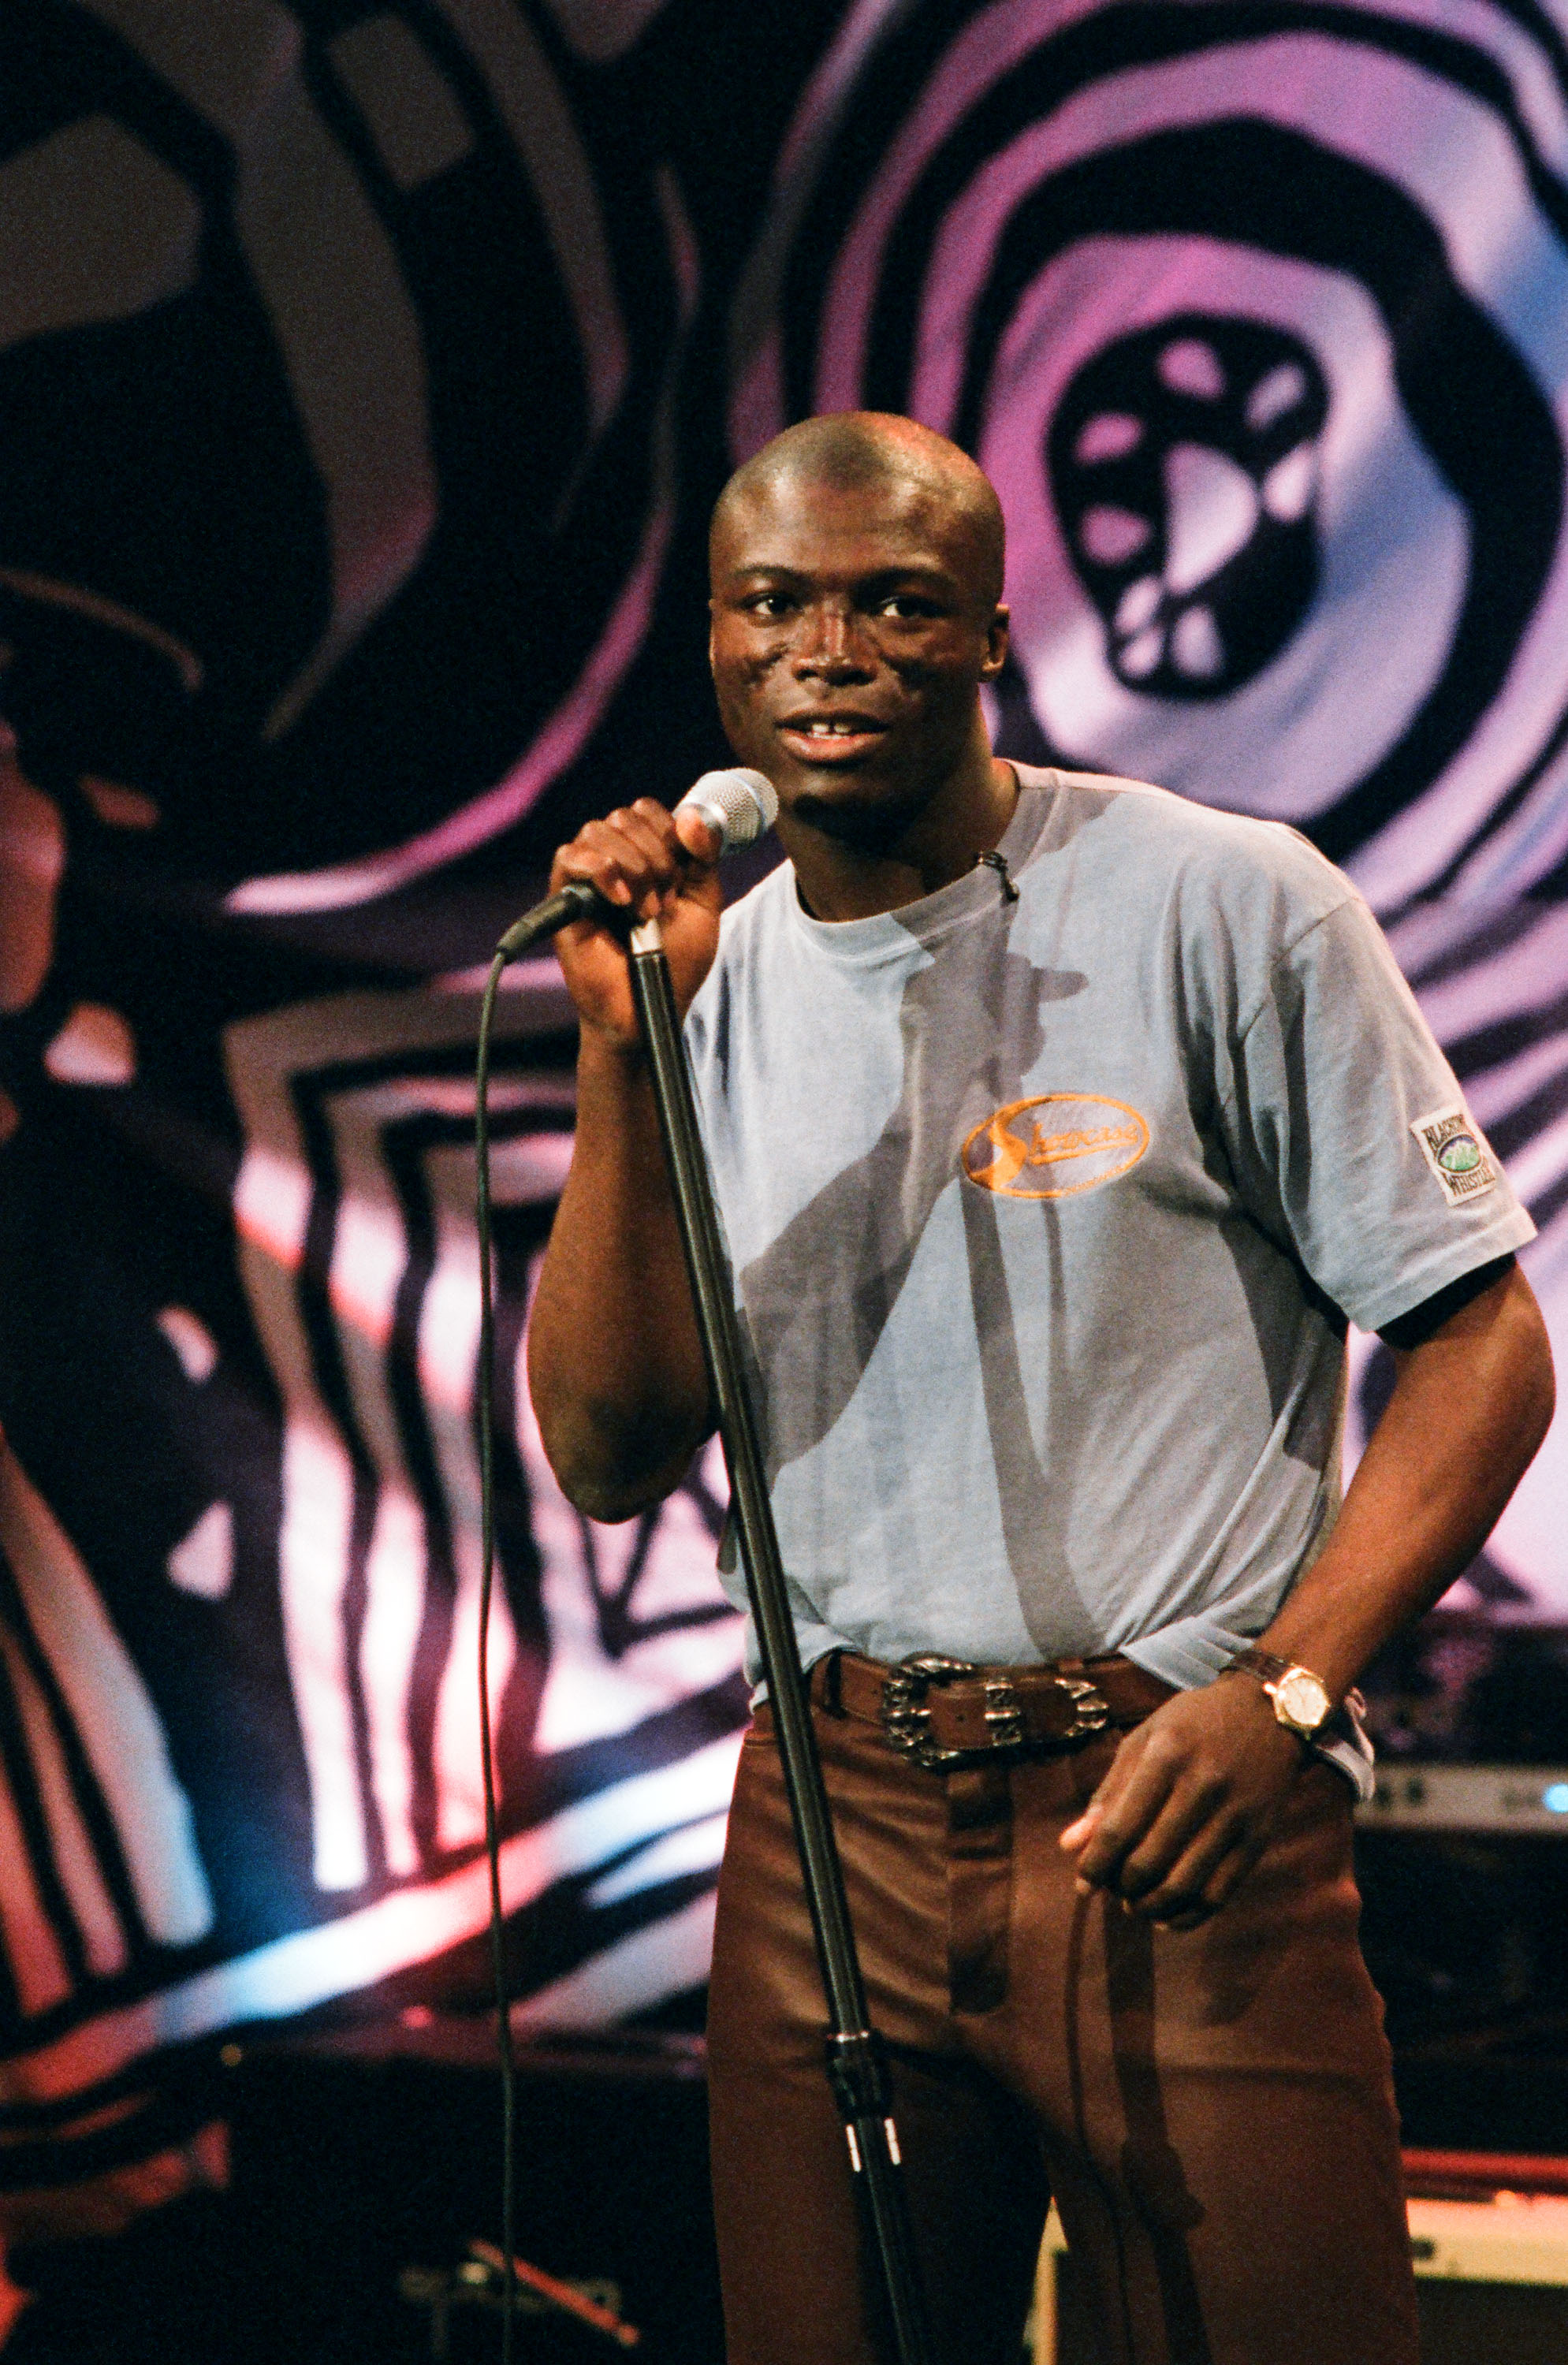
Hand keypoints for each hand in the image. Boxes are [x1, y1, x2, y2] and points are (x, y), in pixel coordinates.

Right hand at [549, 798, 723, 1050]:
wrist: (652, 1005)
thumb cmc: (676, 962)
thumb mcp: (703, 904)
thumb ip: (702, 858)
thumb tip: (692, 816)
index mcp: (643, 855)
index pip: (646, 810)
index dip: (668, 833)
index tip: (681, 878)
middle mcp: (612, 860)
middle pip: (623, 816)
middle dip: (655, 857)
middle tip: (664, 904)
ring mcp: (586, 878)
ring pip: (597, 830)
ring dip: (632, 868)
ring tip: (644, 912)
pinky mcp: (563, 900)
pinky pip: (568, 857)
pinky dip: (600, 871)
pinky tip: (621, 901)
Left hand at [1059, 1677, 1306, 1929]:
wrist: (1267, 1714)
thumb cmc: (1193, 1725)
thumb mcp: (1145, 1740)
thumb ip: (1108, 1793)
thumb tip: (1070, 1846)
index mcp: (1166, 1755)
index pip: (1120, 1828)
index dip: (1095, 1864)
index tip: (1082, 1884)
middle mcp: (1202, 1785)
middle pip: (1149, 1862)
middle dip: (1121, 1887)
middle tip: (1112, 1890)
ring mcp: (1235, 1814)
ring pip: (1184, 1885)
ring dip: (1150, 1906)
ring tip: (1134, 1905)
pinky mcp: (1259, 1837)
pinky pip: (1220, 1893)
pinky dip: (1189, 1915)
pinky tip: (1167, 1917)